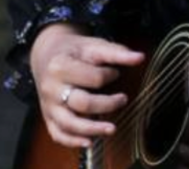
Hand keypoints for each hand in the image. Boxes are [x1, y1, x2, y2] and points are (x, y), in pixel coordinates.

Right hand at [29, 22, 143, 147]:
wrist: (48, 55)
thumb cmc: (75, 51)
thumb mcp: (94, 45)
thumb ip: (117, 52)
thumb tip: (140, 57)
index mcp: (61, 66)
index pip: (93, 78)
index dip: (110, 76)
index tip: (115, 73)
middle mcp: (51, 88)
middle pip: (82, 103)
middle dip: (107, 104)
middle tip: (123, 99)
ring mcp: (48, 105)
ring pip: (68, 123)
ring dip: (92, 129)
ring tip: (112, 129)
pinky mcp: (48, 116)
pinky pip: (57, 133)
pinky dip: (72, 141)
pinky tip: (89, 142)